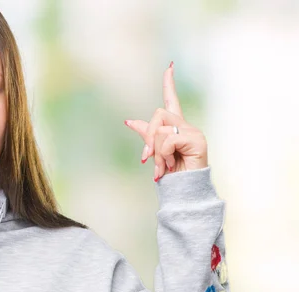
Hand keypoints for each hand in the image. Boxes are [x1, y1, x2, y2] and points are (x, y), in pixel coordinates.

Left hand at [124, 61, 208, 181]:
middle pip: (158, 115)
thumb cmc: (171, 174)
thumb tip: (128, 121)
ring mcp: (192, 132)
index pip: (172, 100)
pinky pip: (168, 140)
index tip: (170, 67)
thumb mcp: (155, 152)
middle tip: (147, 159)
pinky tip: (171, 165)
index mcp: (175, 127)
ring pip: (161, 130)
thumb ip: (146, 135)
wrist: (184, 191)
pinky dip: (164, 155)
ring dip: (156, 152)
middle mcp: (185, 126)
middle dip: (148, 138)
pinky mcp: (196, 140)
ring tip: (162, 167)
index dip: (169, 84)